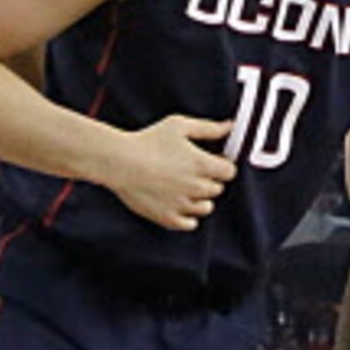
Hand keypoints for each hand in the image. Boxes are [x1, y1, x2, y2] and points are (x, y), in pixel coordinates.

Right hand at [108, 116, 236, 231]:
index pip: (229, 172)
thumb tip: (229, 127)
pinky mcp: (169, 218)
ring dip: (199, 199)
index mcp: (202, 165)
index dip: (221, 165)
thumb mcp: (179, 126)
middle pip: (217, 189)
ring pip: (206, 207)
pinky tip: (178, 203)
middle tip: (189, 171)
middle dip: (208, 180)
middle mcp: (197, 187)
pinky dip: (188, 216)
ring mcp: (183, 205)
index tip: (211, 161)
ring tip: (181, 187)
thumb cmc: (147, 141)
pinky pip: (191, 224)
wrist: (119, 162)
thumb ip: (208, 128)